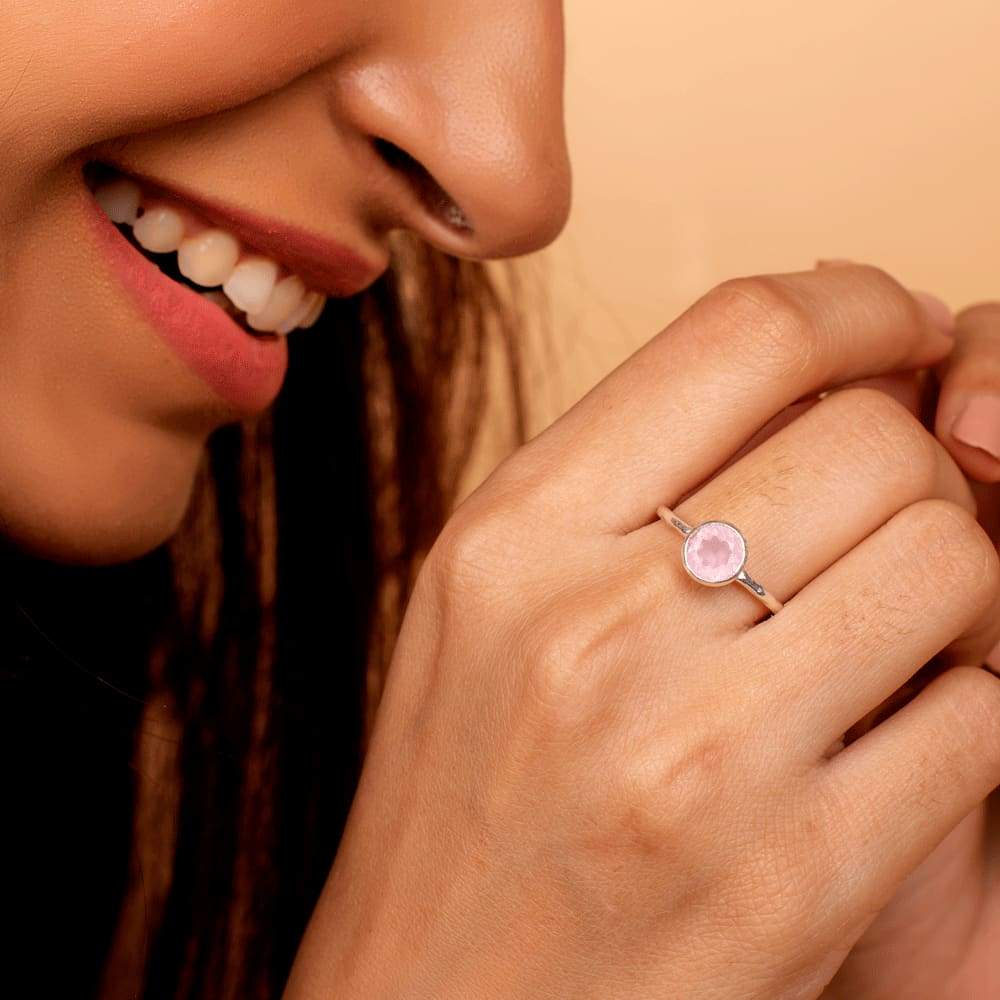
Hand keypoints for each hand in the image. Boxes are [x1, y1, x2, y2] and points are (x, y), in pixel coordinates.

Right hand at [285, 265, 999, 999]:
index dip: (858, 307)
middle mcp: (594, 623)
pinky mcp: (797, 874)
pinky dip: (962, 708)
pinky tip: (889, 735)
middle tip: (882, 516)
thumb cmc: (466, 795)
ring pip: (950, 561)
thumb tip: (805, 365)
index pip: (743, 335)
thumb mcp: (494, 604)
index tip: (901, 330)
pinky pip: (976, 713)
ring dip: (950, 586)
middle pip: (872, 442)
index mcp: (512, 535)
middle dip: (910, 465)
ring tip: (886, 632)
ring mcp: (697, 751)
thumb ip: (623, 477)